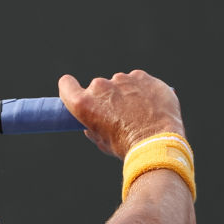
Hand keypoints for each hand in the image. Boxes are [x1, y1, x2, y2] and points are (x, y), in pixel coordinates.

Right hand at [58, 70, 183, 158]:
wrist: (157, 142)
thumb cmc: (126, 146)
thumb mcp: (101, 141)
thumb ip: (92, 126)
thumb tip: (91, 122)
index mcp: (84, 103)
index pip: (66, 85)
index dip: (70, 88)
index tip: (76, 93)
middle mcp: (100, 87)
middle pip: (97, 87)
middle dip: (105, 97)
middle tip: (118, 113)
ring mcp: (122, 79)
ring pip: (119, 83)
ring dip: (125, 92)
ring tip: (138, 112)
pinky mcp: (142, 76)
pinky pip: (138, 80)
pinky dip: (141, 89)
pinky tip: (150, 104)